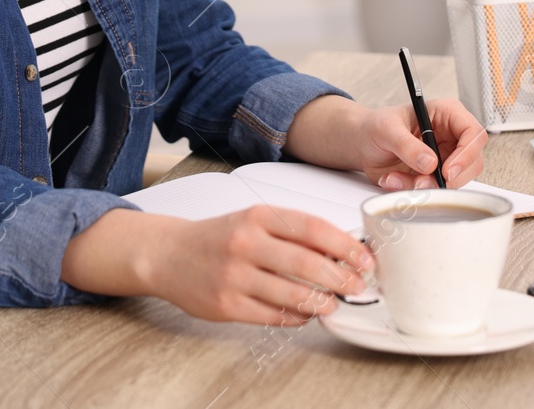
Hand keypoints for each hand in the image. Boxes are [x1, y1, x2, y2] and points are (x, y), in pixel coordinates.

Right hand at [148, 205, 371, 325]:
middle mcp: (245, 243)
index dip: (344, 244)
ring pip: (291, 293)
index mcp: (257, 216)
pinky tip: (304, 314)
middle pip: (306, 262)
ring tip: (333, 303)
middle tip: (357, 285)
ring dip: (320, 301)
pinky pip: (271, 316)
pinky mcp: (226, 305)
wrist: (169, 254)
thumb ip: (291, 231)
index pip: (311, 227)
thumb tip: (339, 250)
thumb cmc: (218, 237)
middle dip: (340, 277)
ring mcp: (234, 276)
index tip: (364, 257)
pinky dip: (295, 317)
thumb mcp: (254, 220)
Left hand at [355, 98, 487, 190]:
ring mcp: (445, 158)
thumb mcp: (386, 129)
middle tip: (422, 182)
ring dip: (425, 186)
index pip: (474, 133)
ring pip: (455, 180)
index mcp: (447, 114)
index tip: (447, 170)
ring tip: (396, 177)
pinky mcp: (435, 176)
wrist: (363, 143)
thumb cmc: (376, 126)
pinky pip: (434, 190)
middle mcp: (451, 137)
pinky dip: (413, 190)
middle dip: (448, 178)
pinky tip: (394, 179)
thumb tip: (430, 163)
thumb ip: (407, 145)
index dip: (467, 154)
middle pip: (473, 162)